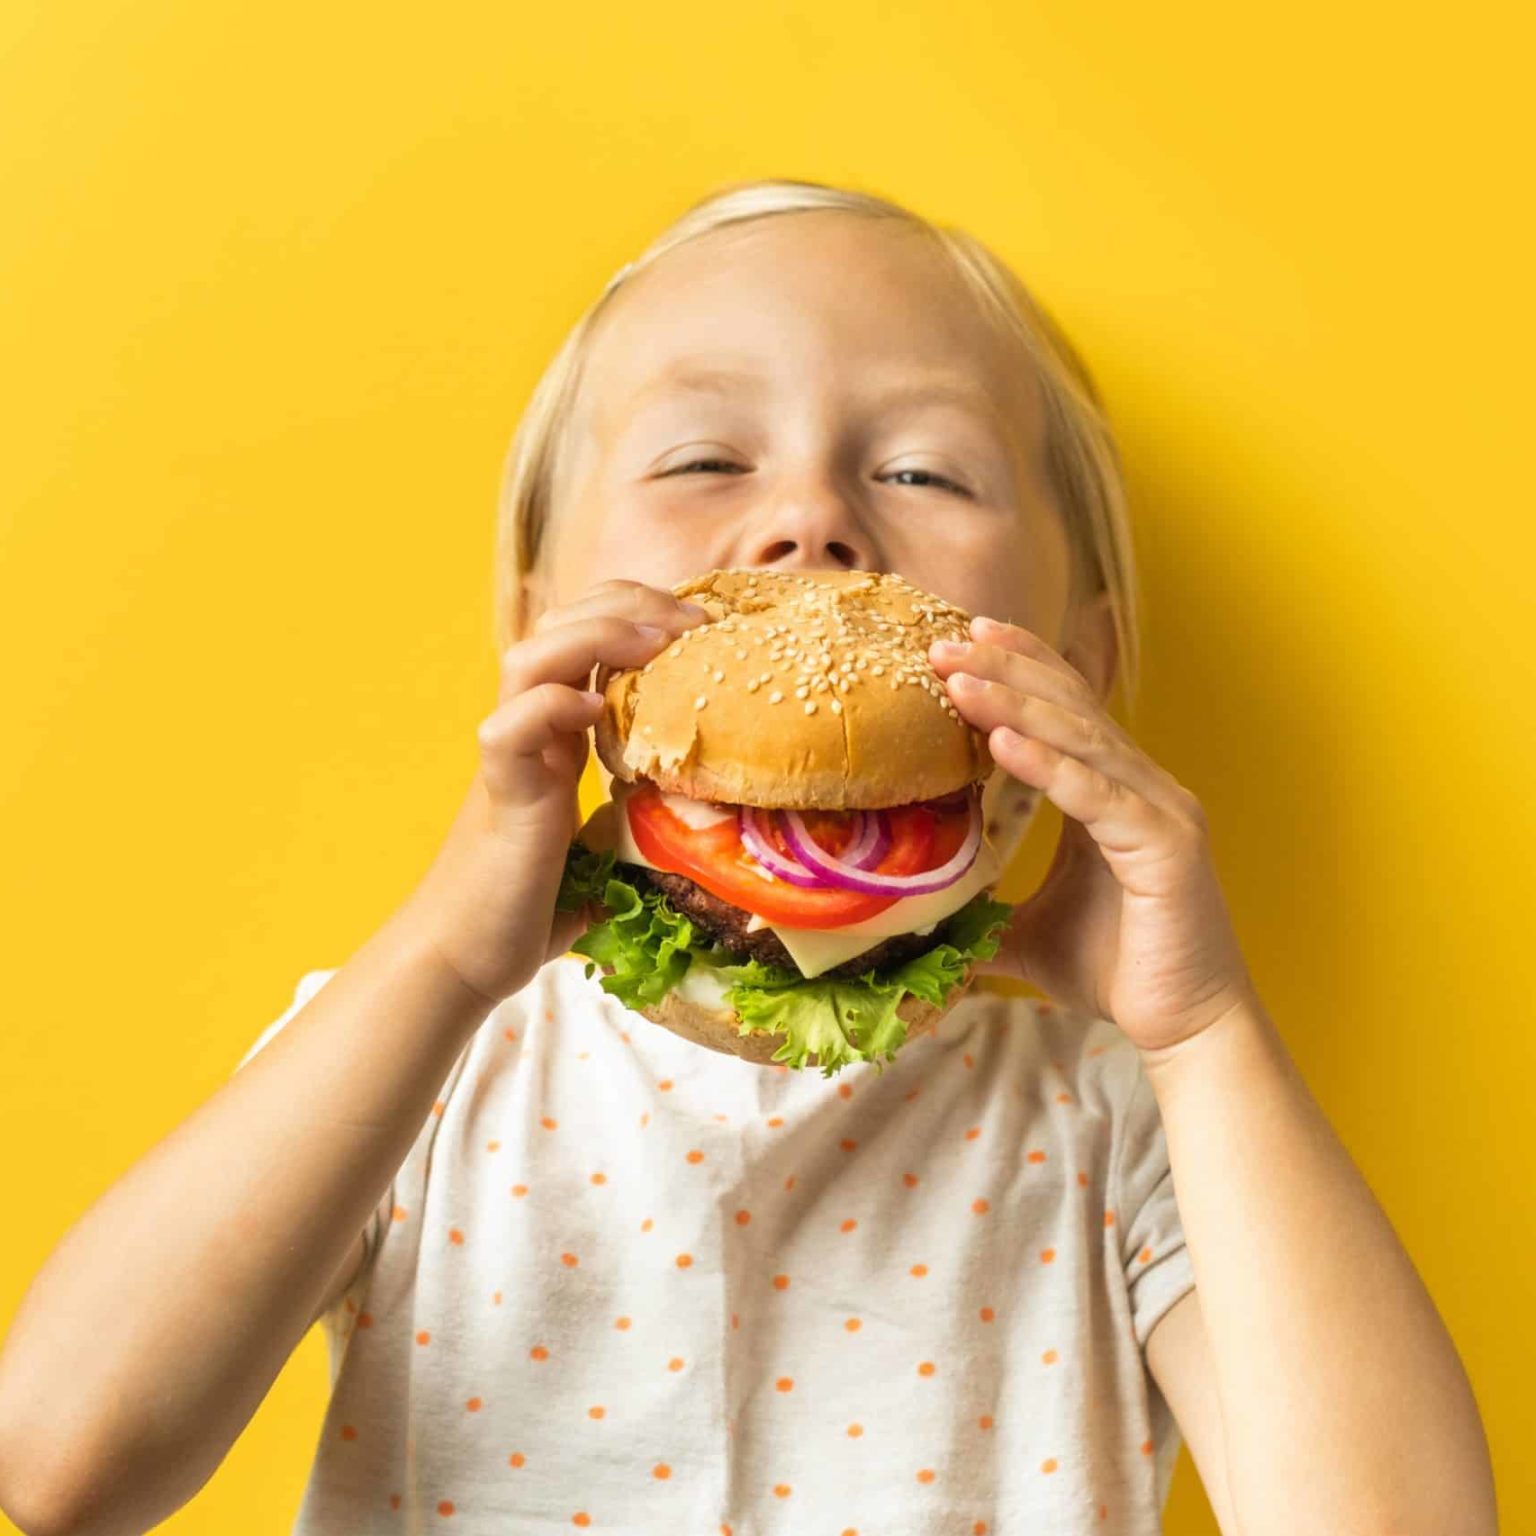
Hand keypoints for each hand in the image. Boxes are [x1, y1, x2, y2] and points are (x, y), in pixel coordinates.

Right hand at [405, 579, 708, 1005]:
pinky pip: (509, 728)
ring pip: (529, 657)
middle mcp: (529, 732)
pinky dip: (552, 705)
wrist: (465, 958)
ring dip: (596, 635)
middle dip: (629, 604)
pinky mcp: (499, 794)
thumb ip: (640, 821)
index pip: (584, 634)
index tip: (703, 626)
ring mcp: (509, 757)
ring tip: (655, 644)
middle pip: (558, 624)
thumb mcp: (606, 849)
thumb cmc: (532, 908)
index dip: (638, 612)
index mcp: (556, 734)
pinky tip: (597, 709)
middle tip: (693, 621)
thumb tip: (714, 831)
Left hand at [929, 615, 1256, 1053]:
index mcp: (1113, 792)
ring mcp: (1159, 811)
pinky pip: (1098, 797)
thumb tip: (921, 926)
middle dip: (1005, 669)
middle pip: (1068, 707)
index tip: (962, 638)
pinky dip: (1049, 766)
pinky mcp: (1166, 847)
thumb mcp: (1030, 934)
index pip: (1063, 709)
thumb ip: (985, 916)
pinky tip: (1002, 741)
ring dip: (1015, 704)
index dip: (1018, 667)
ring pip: (1080, 740)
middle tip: (943, 642)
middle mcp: (1141, 787)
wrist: (1186, 1029)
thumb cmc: (1119, 973)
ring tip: (959, 679)